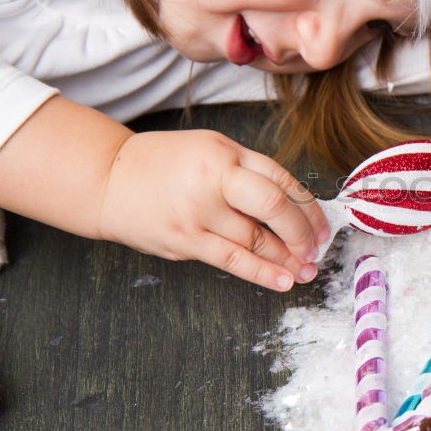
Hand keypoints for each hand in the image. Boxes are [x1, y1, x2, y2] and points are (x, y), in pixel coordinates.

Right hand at [97, 130, 328, 290]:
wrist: (108, 179)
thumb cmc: (165, 164)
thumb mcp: (211, 149)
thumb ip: (248, 171)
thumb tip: (293, 206)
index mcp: (226, 153)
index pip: (281, 179)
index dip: (308, 207)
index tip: (322, 226)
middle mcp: (214, 180)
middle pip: (274, 208)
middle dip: (303, 233)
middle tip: (316, 249)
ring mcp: (198, 212)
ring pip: (256, 240)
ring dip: (288, 259)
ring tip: (306, 270)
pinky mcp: (184, 241)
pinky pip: (232, 261)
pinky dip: (262, 273)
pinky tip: (283, 281)